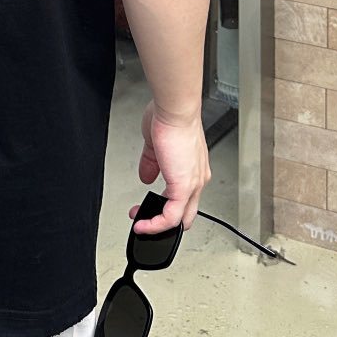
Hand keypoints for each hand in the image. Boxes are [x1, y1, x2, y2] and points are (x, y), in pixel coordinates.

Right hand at [130, 103, 208, 234]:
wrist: (176, 111)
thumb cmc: (171, 119)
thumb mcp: (156, 145)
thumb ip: (151, 164)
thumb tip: (146, 176)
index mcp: (193, 167)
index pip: (184, 197)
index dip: (167, 205)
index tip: (150, 206)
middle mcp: (197, 178)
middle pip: (186, 213)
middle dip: (164, 221)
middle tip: (145, 220)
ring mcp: (193, 184)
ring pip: (180, 218)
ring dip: (157, 224)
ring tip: (140, 223)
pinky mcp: (184, 188)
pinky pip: (171, 217)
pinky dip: (155, 224)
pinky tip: (142, 222)